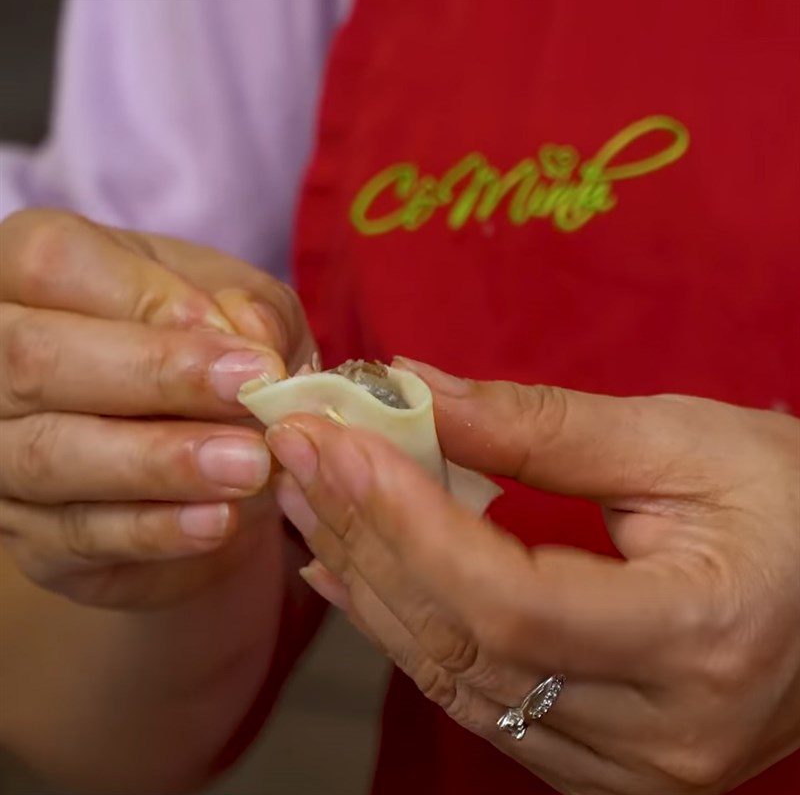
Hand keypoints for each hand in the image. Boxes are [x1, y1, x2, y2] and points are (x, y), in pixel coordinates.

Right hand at [0, 209, 315, 606]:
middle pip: (36, 358)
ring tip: (248, 465)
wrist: (209, 455)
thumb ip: (251, 308)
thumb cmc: (212, 358)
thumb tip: (251, 333)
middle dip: (155, 377)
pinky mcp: (28, 536)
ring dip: (159, 462)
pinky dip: (154, 529)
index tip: (246, 348)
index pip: (53, 263)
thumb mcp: (242, 309)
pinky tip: (218, 520)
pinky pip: (75, 535)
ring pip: (49, 455)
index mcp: (31, 273)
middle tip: (251, 395)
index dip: (150, 302)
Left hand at [265, 360, 799, 794]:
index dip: (409, 521)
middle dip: (366, 539)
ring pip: (454, 679)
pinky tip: (352, 571)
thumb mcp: (680, 441)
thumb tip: (420, 391)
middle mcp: (660, 731)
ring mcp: (626, 764)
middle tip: (300, 456)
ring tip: (312, 500)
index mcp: (701, 638)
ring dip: (369, 582)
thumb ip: (544, 426)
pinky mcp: (596, 758)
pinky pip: (475, 697)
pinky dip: (404, 627)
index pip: (512, 599)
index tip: (338, 443)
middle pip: (465, 643)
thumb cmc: (788, 499)